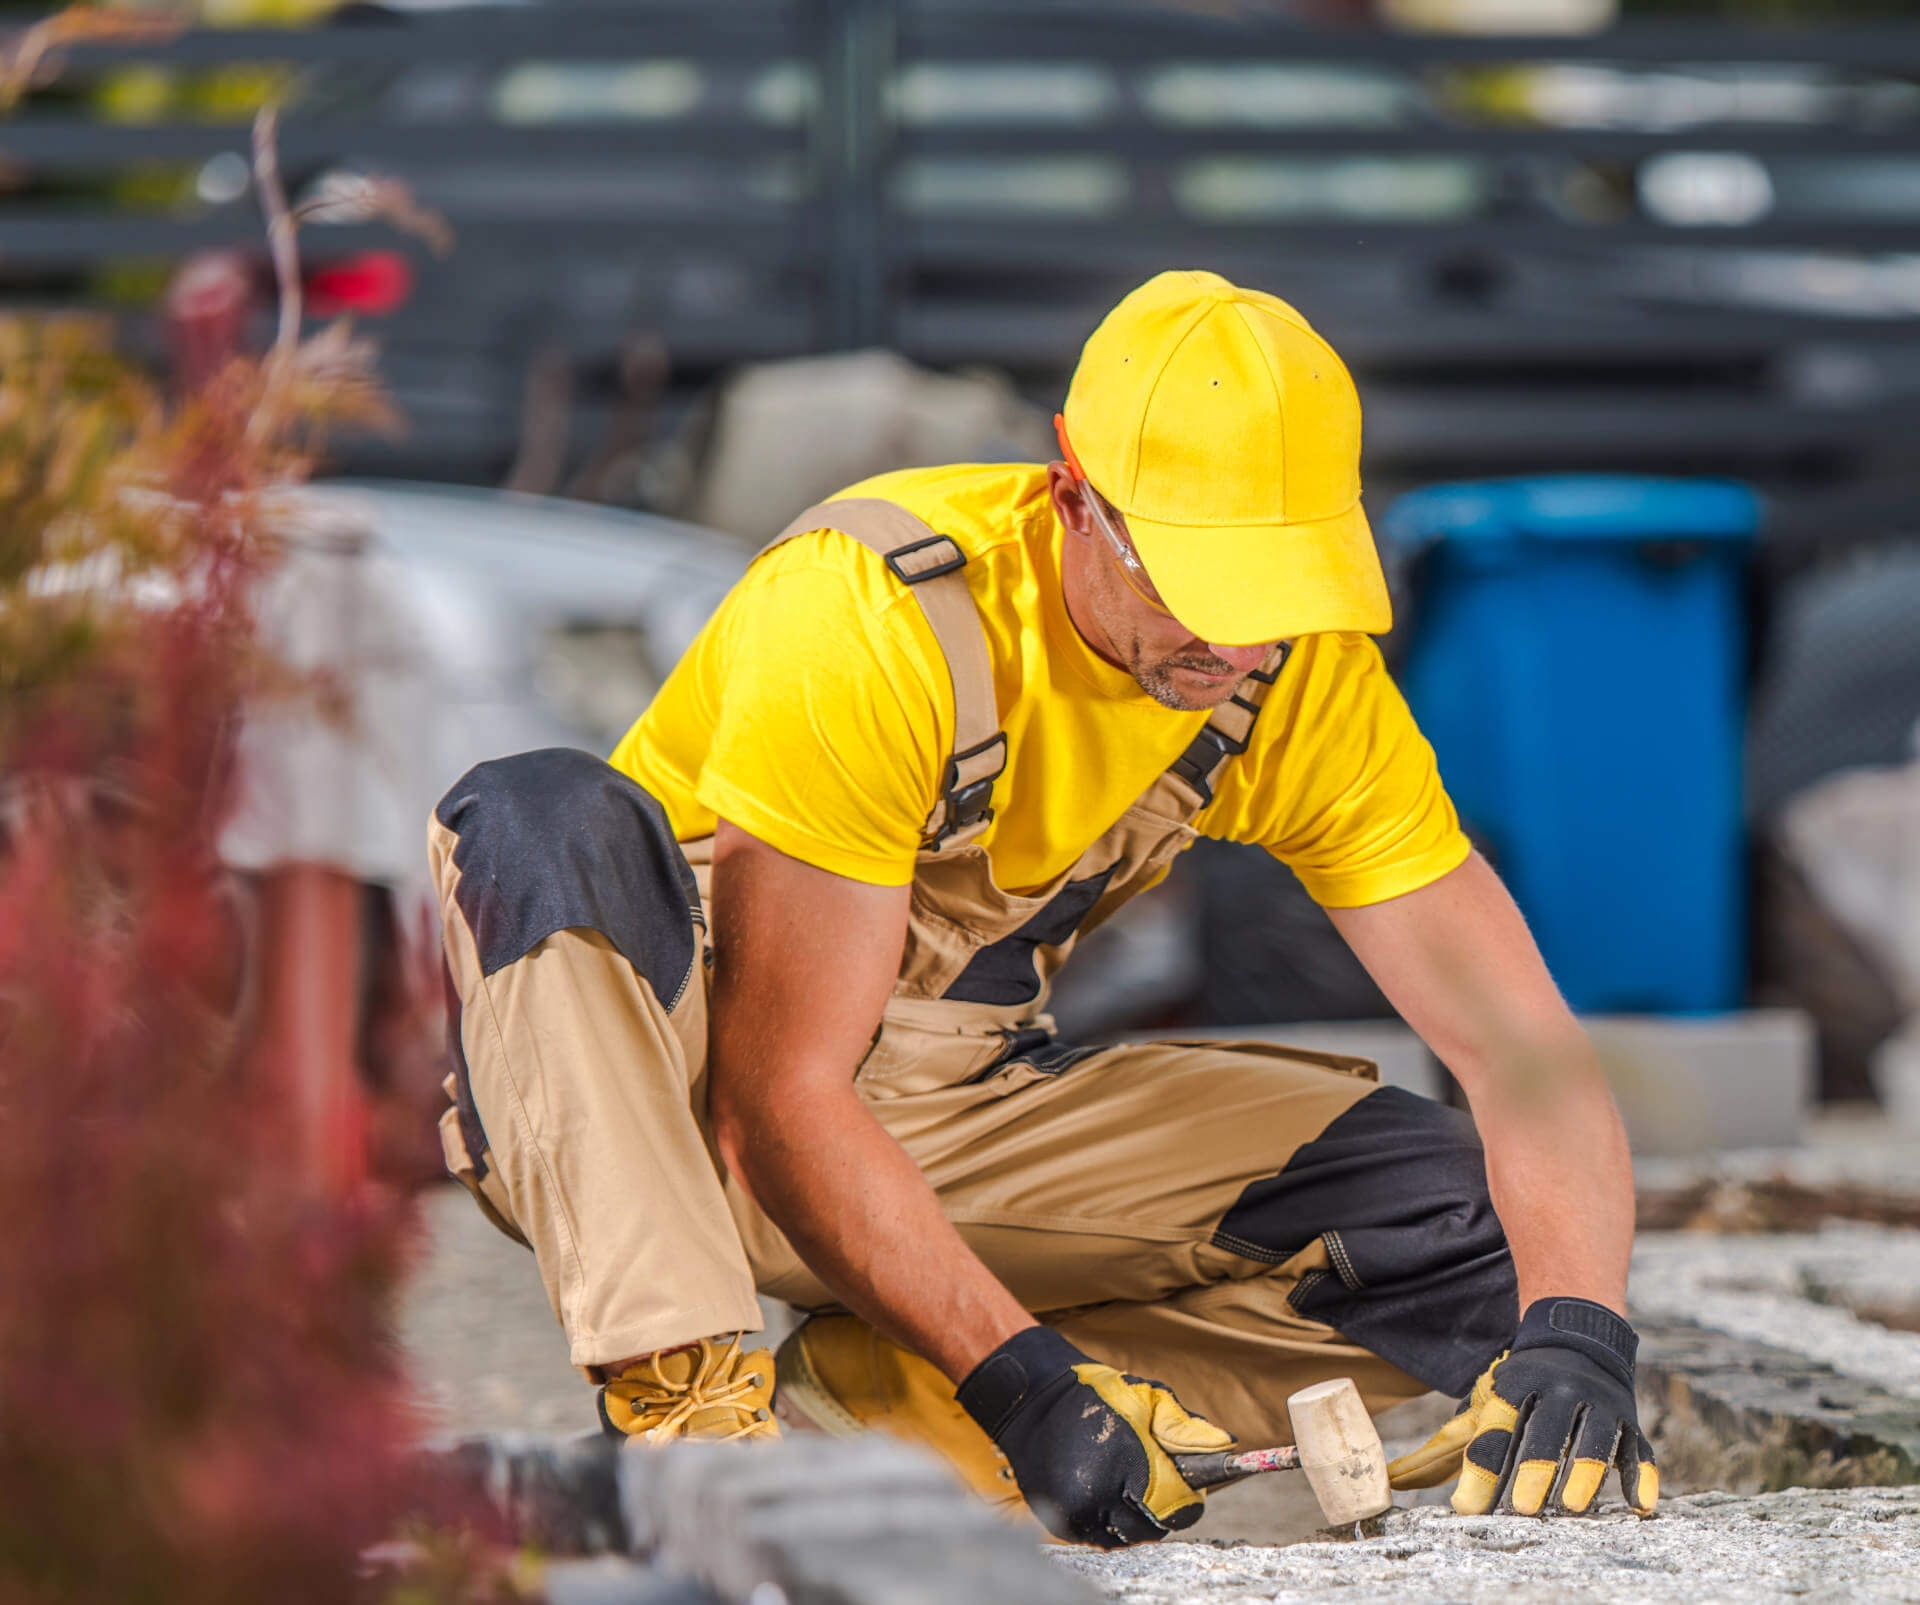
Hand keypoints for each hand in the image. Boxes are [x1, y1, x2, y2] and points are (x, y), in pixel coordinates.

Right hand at [955, 1325, 1232, 1546]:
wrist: (1032, 1397)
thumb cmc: (1094, 1396)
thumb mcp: (1146, 1398)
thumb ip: (1184, 1427)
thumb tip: (1226, 1445)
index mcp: (1129, 1466)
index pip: (1177, 1510)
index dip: (1185, 1500)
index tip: (1185, 1489)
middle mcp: (1101, 1496)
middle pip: (1151, 1529)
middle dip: (1160, 1512)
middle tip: (1156, 1488)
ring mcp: (1078, 1512)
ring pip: (1123, 1538)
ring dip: (1132, 1520)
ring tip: (1130, 1490)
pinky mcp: (1059, 1520)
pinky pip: (1097, 1536)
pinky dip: (1107, 1522)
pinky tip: (1107, 1496)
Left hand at [1387, 1298, 1657, 1516]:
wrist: (1577, 1335)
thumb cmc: (1520, 1386)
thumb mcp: (1483, 1402)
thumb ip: (1447, 1445)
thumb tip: (1395, 1478)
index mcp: (1516, 1384)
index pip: (1496, 1428)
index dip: (1482, 1468)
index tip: (1466, 1508)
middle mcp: (1558, 1389)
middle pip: (1546, 1432)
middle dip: (1534, 1468)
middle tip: (1525, 1508)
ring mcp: (1597, 1403)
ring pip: (1594, 1439)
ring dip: (1584, 1472)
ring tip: (1572, 1507)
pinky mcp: (1629, 1419)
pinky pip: (1638, 1449)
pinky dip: (1641, 1476)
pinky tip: (1638, 1506)